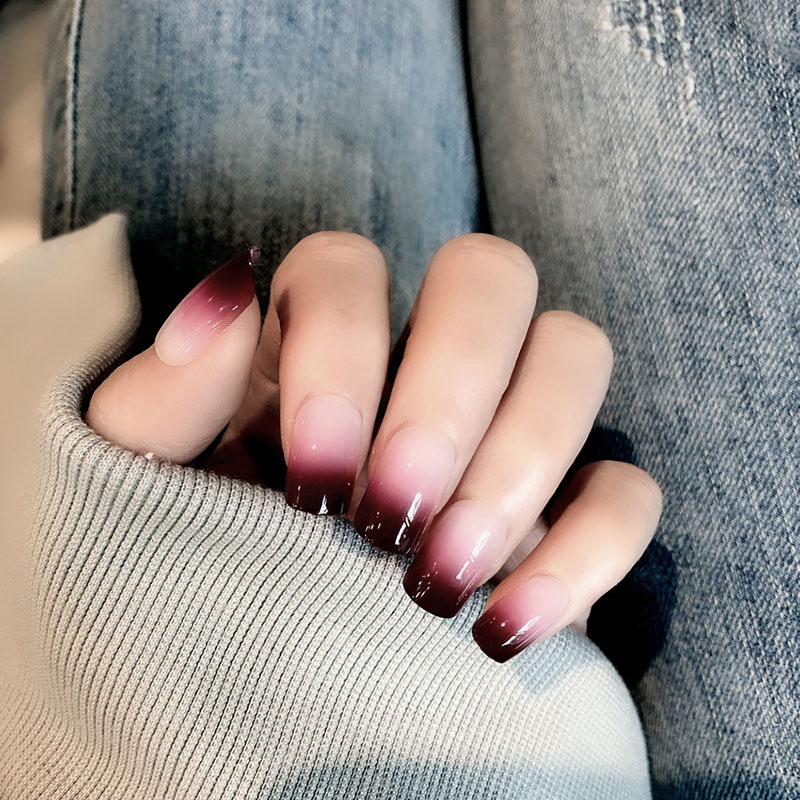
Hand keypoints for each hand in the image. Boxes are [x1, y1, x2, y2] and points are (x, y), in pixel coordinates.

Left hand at [87, 232, 661, 661]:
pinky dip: (588, 550)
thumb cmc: (188, 548)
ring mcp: (509, 420)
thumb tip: (221, 303)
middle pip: (492, 276)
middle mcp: (425, 352)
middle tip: (391, 515)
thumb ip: (162, 400)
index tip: (316, 473)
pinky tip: (507, 621)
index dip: (345, 348)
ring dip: (524, 460)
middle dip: (450, 394)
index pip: (351, 265)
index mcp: (318, 330)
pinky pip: (627, 489)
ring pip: (577, 354)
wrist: (251, 653)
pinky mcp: (567, 505)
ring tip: (440, 579)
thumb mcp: (145, 485)